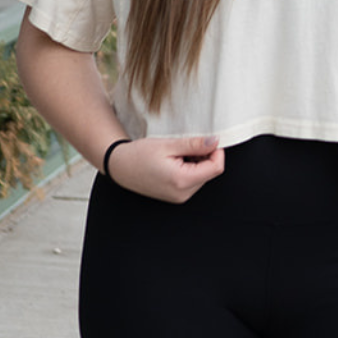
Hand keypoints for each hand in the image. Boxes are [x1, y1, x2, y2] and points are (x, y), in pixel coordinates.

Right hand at [109, 135, 224, 202]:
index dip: (217, 151)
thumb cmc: (139, 155)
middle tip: (185, 147)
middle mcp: (183, 193)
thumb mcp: (168, 144)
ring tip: (176, 155)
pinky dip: (189, 169)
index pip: (216, 168)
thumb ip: (195, 144)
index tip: (208, 140)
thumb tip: (215, 142)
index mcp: (182, 181)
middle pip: (210, 172)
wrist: (120, 166)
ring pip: (202, 176)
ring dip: (196, 162)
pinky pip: (193, 181)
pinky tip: (174, 162)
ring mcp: (180, 197)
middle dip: (204, 156)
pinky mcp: (177, 196)